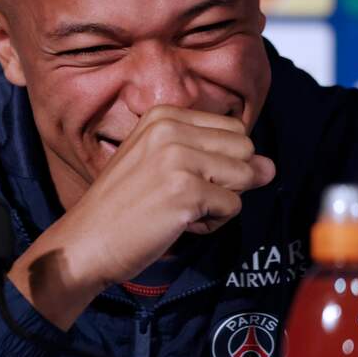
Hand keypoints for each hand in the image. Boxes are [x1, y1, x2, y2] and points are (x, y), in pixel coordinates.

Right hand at [8, 105, 274, 328]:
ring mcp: (178, 158)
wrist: (86, 241)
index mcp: (163, 115)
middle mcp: (171, 129)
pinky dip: (212, 223)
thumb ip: (214, 157)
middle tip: (185, 196)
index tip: (181, 178)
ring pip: (244, 176)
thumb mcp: (160, 163)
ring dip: (221, 202)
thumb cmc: (122, 206)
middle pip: (244, 149)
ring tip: (182, 209)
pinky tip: (178, 224)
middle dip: (227, 179)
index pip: (232, 129)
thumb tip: (271, 166)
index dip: (219, 162)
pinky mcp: (185, 191)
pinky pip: (233, 206)